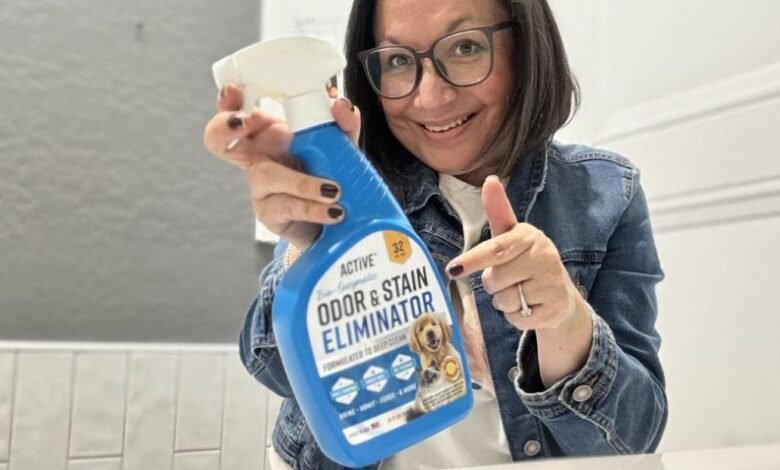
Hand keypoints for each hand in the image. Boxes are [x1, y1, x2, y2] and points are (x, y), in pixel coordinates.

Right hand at [202, 82, 361, 248]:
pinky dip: (313, 208)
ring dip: (301, 182)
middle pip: (218, 139)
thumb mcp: (342, 144)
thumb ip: (343, 122)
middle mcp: (257, 156)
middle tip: (246, 122)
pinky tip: (335, 210)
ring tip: (334, 190)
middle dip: (224, 127)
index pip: (237, 110)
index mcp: (268, 132)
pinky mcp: (269, 213)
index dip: (227, 99)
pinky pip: (286, 206)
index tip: (235, 90)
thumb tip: (340, 105)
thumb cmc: (330, 173)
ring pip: (265, 175)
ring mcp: (260, 186)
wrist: (342, 217)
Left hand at [446, 176, 581, 330]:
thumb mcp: (512, 236)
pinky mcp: (555, 308)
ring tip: (521, 293)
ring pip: (505, 300)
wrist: (559, 295)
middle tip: (509, 279)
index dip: (473, 260)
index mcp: (529, 236)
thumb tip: (490, 180)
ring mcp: (552, 283)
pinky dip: (516, 317)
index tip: (453, 269)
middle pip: (495, 279)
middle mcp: (544, 256)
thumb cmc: (527, 262)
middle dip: (494, 284)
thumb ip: (498, 211)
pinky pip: (517, 318)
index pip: (496, 249)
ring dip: (505, 302)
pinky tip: (529, 306)